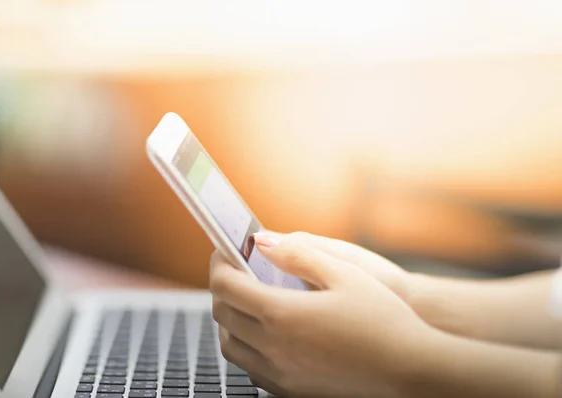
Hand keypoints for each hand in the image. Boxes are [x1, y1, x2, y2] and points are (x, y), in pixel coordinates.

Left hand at [210, 232, 433, 397]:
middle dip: (222, 287)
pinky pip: (250, 367)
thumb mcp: (343, 273)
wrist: (411, 371)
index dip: (218, 263)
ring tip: (245, 300)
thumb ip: (297, 254)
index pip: (225, 286)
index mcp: (281, 314)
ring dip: (229, 319)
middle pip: (222, 314)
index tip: (223, 251)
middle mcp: (272, 348)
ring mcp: (279, 374)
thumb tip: (262, 241)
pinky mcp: (289, 390)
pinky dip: (245, 346)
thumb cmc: (383, 320)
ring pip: (230, 346)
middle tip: (235, 271)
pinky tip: (265, 332)